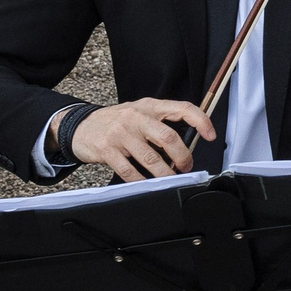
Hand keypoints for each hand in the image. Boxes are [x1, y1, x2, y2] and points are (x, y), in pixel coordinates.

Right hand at [73, 98, 215, 179]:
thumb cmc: (116, 121)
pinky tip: (147, 184)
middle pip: (168, 138)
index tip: (211, 135)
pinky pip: (130, 171)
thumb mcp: (140, 112)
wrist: (80, 126)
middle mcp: (136, 117)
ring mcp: (121, 134)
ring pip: (151, 158)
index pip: (182, 108)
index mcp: (149, 106)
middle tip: (186, 167)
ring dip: (165, 174)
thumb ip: (161, 122)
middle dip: (183, 157)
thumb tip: (187, 143)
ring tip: (170, 179)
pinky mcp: (108, 150)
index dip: (201, 121)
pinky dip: (141, 181)